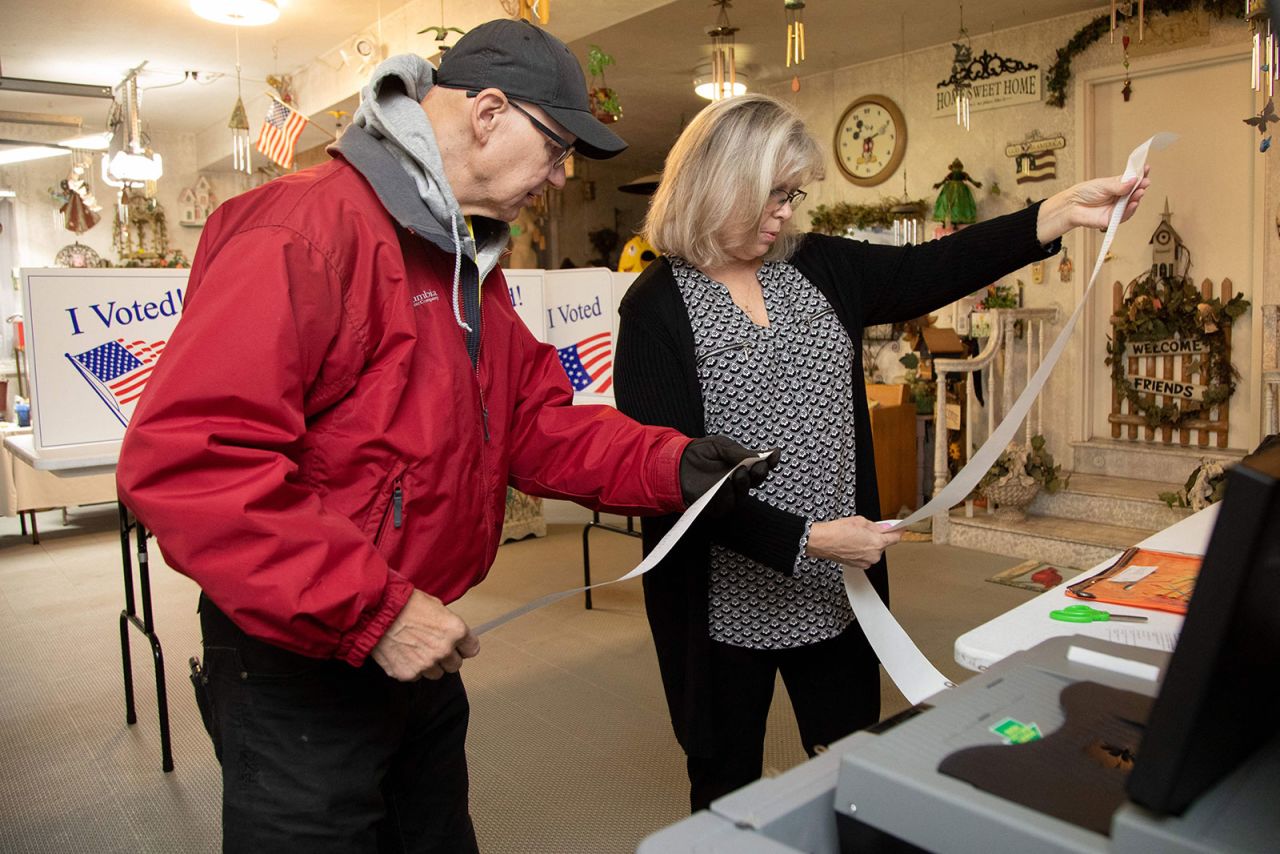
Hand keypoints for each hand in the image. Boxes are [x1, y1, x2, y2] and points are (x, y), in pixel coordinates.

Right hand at [370, 589, 479, 680]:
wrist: (377, 611)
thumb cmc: (404, 604)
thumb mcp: (435, 605)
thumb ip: (448, 624)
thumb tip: (451, 633)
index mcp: (455, 630)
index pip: (472, 649)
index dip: (464, 647)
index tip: (459, 646)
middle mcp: (444, 650)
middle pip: (455, 665)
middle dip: (447, 658)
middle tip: (433, 647)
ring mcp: (426, 664)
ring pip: (436, 674)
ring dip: (429, 665)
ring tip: (415, 649)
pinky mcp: (408, 673)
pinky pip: (416, 676)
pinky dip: (411, 668)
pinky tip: (403, 653)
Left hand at [679, 435, 780, 515]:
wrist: (675, 464)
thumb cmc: (697, 453)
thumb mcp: (719, 445)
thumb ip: (737, 451)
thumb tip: (759, 455)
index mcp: (742, 465)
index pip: (761, 465)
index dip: (770, 461)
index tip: (774, 455)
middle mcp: (738, 481)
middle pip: (756, 481)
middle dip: (759, 473)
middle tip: (757, 466)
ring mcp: (728, 494)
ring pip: (742, 494)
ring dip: (743, 484)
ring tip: (738, 473)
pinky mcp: (715, 506)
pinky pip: (725, 503)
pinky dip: (727, 494)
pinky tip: (725, 484)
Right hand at [805, 516, 901, 569]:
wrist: (822, 542)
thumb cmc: (837, 531)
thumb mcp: (860, 522)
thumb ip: (876, 526)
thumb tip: (884, 528)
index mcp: (877, 543)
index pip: (895, 538)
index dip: (899, 531)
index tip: (901, 528)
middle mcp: (874, 555)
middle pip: (883, 544)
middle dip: (879, 536)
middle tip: (868, 528)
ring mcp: (866, 562)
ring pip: (874, 550)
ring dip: (869, 543)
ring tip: (856, 535)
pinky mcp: (858, 565)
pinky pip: (866, 556)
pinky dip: (862, 550)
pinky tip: (853, 543)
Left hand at [1035, 165, 1150, 243]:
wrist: (1071, 206)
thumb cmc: (1084, 193)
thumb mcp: (1103, 184)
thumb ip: (1119, 185)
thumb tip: (1133, 180)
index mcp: (1118, 186)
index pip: (1132, 180)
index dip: (1140, 175)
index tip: (1147, 168)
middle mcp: (1119, 197)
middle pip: (1134, 192)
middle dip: (1141, 187)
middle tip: (1145, 182)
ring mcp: (1117, 208)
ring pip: (1132, 204)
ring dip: (1137, 198)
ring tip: (1140, 191)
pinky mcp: (1113, 219)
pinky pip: (1124, 216)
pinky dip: (1130, 210)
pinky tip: (1133, 203)